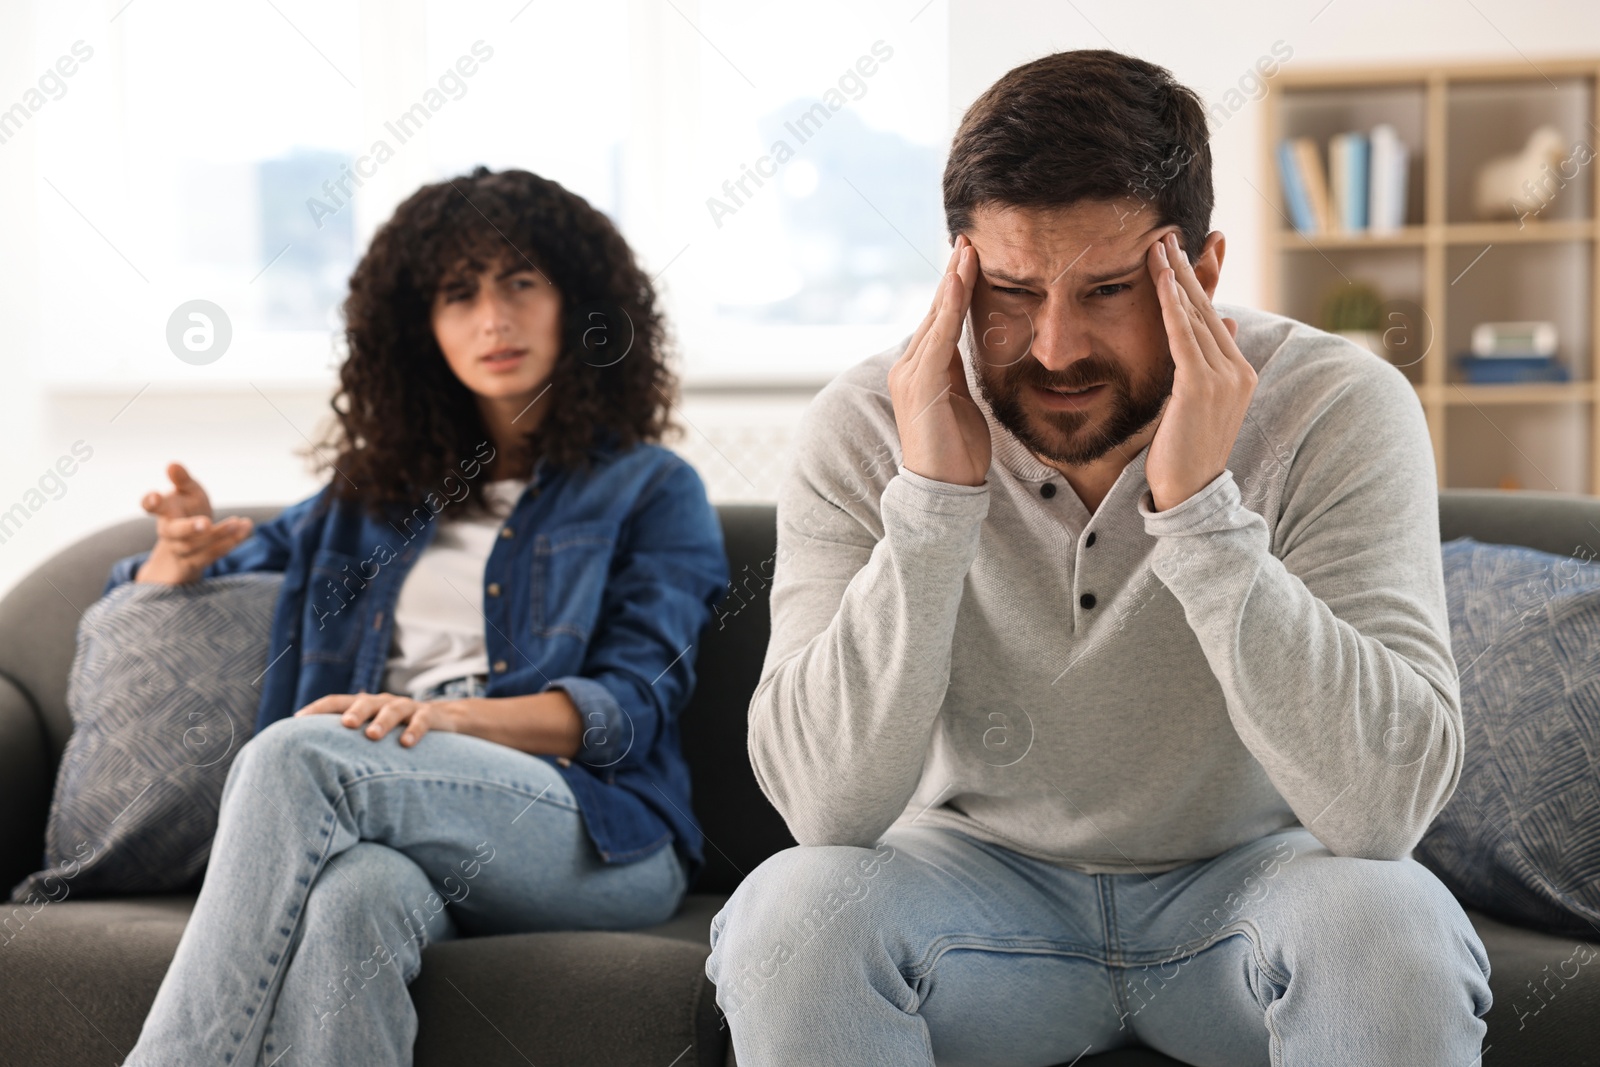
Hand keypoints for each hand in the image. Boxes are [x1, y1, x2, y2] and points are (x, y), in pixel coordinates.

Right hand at [134, 462, 253, 583]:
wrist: (192, 540)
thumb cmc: (187, 508)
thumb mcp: (187, 491)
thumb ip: (182, 480)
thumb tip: (172, 465)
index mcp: (164, 511)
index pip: (150, 506)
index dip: (151, 502)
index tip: (155, 497)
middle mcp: (169, 531)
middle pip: (175, 532)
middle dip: (190, 528)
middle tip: (206, 522)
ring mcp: (181, 549)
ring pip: (197, 546)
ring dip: (219, 534)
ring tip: (236, 522)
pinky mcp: (197, 561)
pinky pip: (213, 554)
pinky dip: (231, 541)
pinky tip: (245, 527)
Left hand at [293, 691, 461, 746]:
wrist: (442, 720)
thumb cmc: (396, 731)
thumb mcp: (372, 730)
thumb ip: (347, 741)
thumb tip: (308, 760)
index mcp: (364, 706)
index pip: (337, 702)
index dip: (318, 708)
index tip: (298, 720)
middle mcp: (382, 702)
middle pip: (364, 701)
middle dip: (354, 712)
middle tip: (345, 724)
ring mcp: (406, 707)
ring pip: (392, 709)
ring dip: (382, 722)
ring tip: (372, 735)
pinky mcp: (429, 715)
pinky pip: (421, 720)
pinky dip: (413, 730)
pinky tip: (406, 743)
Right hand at [889, 233, 989, 486]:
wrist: (942, 490)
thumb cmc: (956, 452)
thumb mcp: (961, 402)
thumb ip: (957, 373)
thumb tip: (966, 349)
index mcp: (920, 371)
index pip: (940, 320)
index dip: (955, 288)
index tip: (970, 257)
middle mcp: (908, 367)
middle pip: (935, 311)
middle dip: (952, 274)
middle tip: (968, 238)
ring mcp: (910, 375)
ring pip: (935, 318)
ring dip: (952, 282)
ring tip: (966, 250)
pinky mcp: (919, 385)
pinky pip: (938, 338)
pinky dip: (949, 308)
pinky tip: (959, 283)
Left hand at [1144, 231, 1253, 511]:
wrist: (1189, 492)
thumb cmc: (1185, 452)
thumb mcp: (1199, 402)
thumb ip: (1208, 363)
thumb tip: (1228, 322)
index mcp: (1239, 372)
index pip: (1214, 318)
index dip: (1195, 285)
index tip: (1177, 255)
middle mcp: (1238, 370)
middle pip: (1208, 309)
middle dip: (1186, 271)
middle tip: (1166, 236)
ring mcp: (1224, 377)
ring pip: (1196, 316)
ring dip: (1175, 279)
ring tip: (1158, 247)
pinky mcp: (1201, 385)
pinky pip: (1184, 335)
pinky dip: (1172, 305)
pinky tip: (1160, 279)